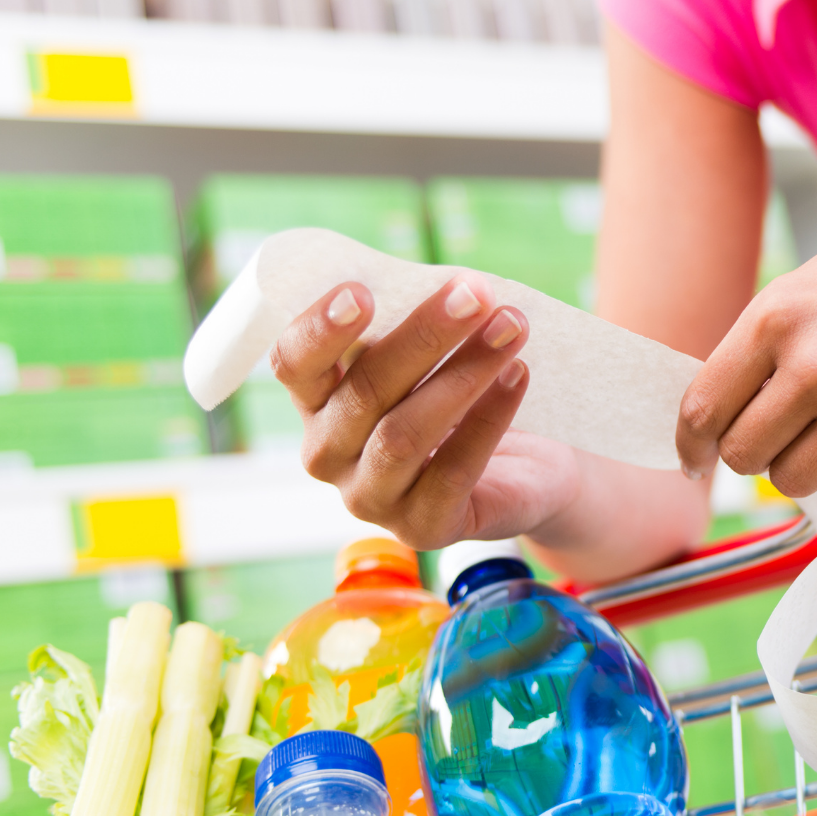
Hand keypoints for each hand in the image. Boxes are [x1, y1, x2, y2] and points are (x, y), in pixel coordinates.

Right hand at [272, 275, 581, 547]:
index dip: (320, 329)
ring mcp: (370, 499)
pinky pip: (454, 470)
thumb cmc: (460, 394)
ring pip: (405, 433)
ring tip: (511, 329)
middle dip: (424, 336)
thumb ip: (416, 324)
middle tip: (477, 294)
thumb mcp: (429, 355)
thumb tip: (446, 286)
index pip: (293, 364)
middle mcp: (328, 455)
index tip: (362, 291)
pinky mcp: (423, 529)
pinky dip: (489, 417)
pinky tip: (518, 376)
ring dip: (464, 373)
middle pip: (365, 391)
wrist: (523, 469)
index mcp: (314, 401)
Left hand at [675, 196, 816, 512]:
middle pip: (743, 456)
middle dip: (757, 456)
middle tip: (789, 440)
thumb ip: (772, 339)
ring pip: (792, 483)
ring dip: (808, 470)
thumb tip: (726, 406)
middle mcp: (815, 366)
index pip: (703, 408)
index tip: (698, 460)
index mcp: (780, 315)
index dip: (692, 446)